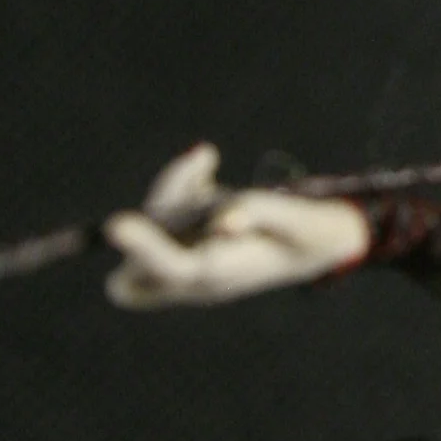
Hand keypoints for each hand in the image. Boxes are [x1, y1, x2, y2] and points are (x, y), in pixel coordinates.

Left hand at [102, 143, 371, 308]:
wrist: (321, 244)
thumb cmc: (308, 231)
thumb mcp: (297, 219)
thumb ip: (260, 213)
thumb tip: (225, 219)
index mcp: (222, 276)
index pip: (171, 267)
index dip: (144, 247)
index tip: (118, 222)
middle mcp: (196, 277)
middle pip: (141, 260)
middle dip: (156, 213)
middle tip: (197, 177)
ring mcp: (188, 262)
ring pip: (148, 234)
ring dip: (169, 193)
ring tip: (205, 163)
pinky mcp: (187, 243)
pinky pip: (161, 218)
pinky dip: (176, 189)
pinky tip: (205, 168)